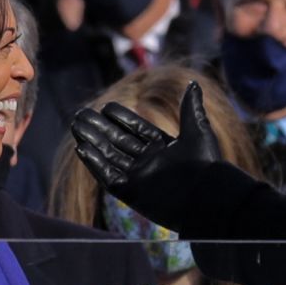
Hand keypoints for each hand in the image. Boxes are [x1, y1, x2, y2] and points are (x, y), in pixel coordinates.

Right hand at [71, 80, 220, 233]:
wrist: (209, 201)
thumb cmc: (207, 166)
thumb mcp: (198, 132)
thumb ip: (190, 108)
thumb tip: (192, 83)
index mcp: (164, 148)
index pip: (137, 130)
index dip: (121, 118)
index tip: (106, 106)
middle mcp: (149, 163)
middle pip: (118, 142)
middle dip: (99, 128)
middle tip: (81, 114)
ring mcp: (139, 179)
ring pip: (110, 156)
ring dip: (93, 142)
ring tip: (76, 126)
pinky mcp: (132, 194)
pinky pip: (109, 177)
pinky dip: (95, 164)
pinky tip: (82, 148)